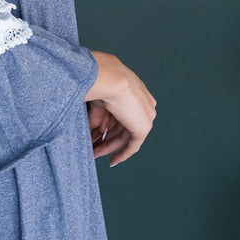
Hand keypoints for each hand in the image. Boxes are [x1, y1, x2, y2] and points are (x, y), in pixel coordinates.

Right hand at [84, 52, 155, 166]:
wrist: (107, 77)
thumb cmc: (99, 81)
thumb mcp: (97, 100)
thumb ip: (98, 116)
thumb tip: (94, 130)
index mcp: (135, 90)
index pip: (121, 113)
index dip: (108, 124)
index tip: (96, 134)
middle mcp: (144, 103)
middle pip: (123, 126)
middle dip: (107, 138)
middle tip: (93, 148)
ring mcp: (146, 115)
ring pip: (126, 136)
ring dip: (110, 147)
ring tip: (95, 154)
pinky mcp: (143, 126)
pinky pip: (133, 145)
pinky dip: (122, 154)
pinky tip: (112, 161)